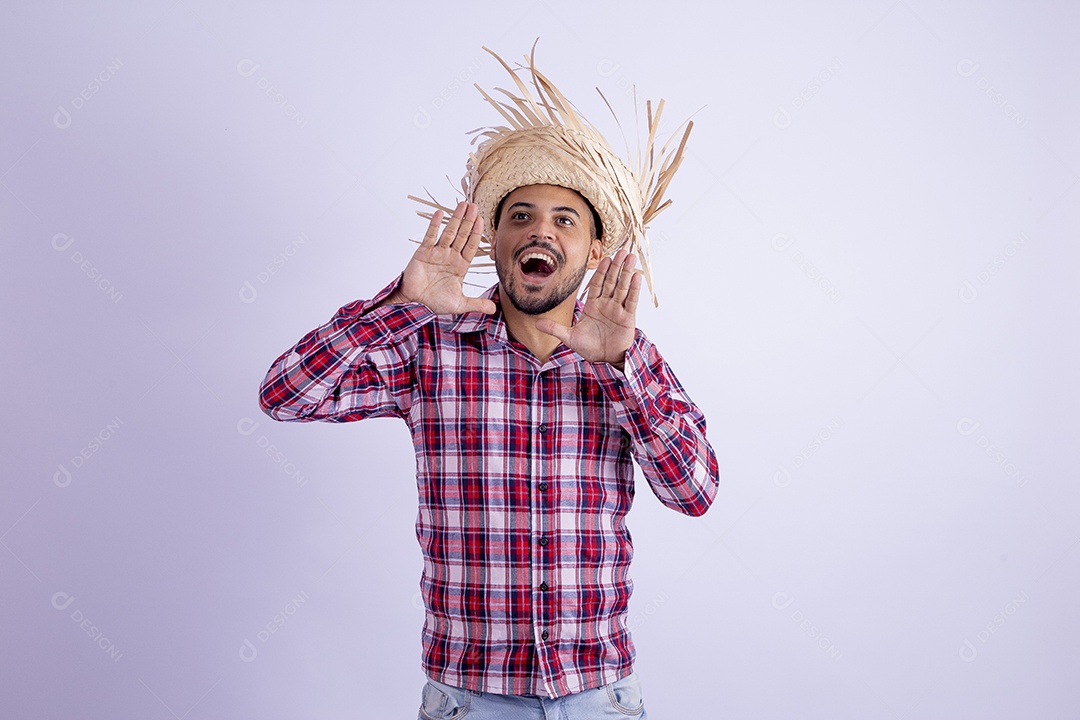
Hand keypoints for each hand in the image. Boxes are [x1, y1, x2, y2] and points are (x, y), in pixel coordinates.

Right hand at [389, 202, 496, 315]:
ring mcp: (437, 253)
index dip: (477, 234)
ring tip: (463, 205)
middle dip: (469, 221)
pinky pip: (430, 236)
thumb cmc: (434, 303)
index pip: (471, 246)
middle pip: (462, 235)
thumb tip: (494, 309)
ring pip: (449, 233)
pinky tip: (441, 213)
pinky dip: (435, 225)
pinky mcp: (423, 253)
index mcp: (460, 266)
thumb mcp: (459, 304)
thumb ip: (476, 304)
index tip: (482, 221)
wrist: (414, 305)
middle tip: (475, 206)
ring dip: (456, 219)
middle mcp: (450, 257)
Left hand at [535, 249, 639, 367]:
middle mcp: (606, 304)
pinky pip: (631, 301)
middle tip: (621, 251)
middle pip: (611, 281)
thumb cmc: (590, 348)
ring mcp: (617, 310)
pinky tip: (636, 276)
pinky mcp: (627, 317)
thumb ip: (555, 329)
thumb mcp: (570, 338)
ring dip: (626, 272)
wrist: (605, 359)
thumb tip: (536, 324)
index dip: (601, 271)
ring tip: (630, 256)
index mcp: (593, 306)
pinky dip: (634, 288)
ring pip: (622, 287)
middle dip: (616, 266)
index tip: (604, 258)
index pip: (597, 284)